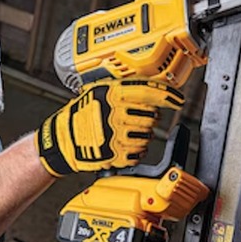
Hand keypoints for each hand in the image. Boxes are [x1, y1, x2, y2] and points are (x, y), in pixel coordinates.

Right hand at [36, 78, 183, 175]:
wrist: (62, 139)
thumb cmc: (80, 114)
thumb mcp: (97, 91)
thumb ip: (122, 88)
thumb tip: (151, 86)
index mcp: (111, 95)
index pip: (148, 92)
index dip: (167, 96)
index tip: (178, 99)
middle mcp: (115, 114)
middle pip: (151, 116)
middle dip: (148, 118)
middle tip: (136, 119)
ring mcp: (115, 136)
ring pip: (147, 136)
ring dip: (142, 135)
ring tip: (126, 132)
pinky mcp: (115, 155)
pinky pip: (138, 153)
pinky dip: (135, 150)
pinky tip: (123, 144)